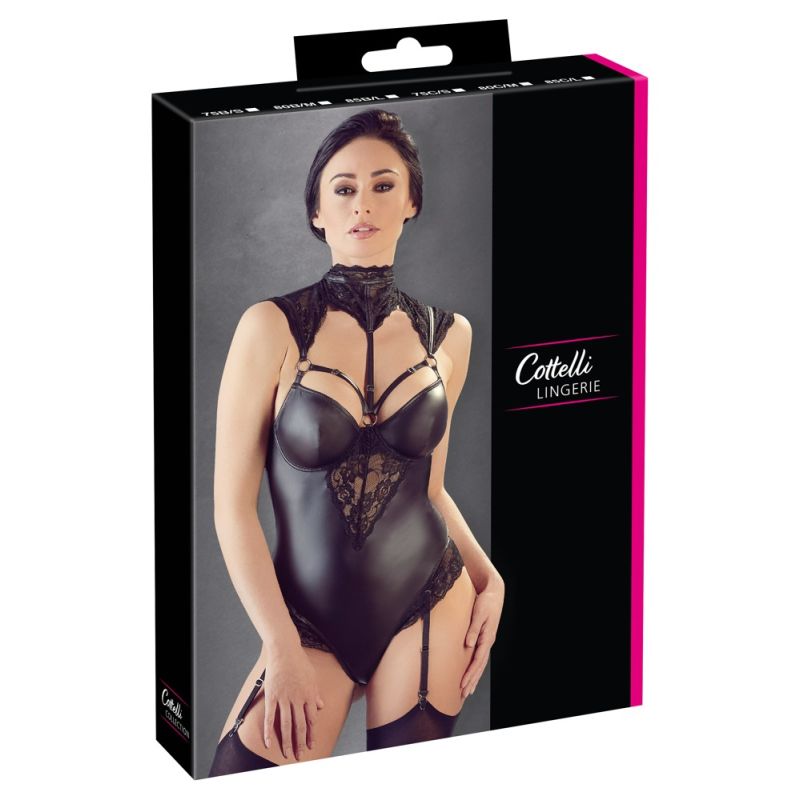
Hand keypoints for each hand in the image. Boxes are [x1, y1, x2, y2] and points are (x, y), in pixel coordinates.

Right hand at [262, 646, 324, 761]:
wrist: (285, 650)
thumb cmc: (299, 661)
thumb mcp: (313, 676)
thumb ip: (316, 693)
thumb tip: (321, 706)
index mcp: (309, 695)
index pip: (311, 720)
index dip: (311, 734)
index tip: (310, 745)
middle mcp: (298, 699)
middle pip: (299, 726)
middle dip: (300, 743)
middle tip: (299, 756)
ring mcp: (284, 698)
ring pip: (286, 725)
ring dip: (287, 741)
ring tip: (287, 754)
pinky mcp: (272, 696)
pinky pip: (270, 717)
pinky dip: (269, 731)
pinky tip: (269, 742)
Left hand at [460, 577, 503, 698]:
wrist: (494, 592)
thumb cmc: (486, 602)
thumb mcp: (479, 613)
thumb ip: (473, 628)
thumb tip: (468, 644)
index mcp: (487, 638)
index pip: (477, 660)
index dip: (470, 674)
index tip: (463, 684)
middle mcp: (488, 642)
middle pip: (479, 666)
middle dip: (471, 681)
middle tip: (463, 694)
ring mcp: (487, 641)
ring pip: (480, 664)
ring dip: (474, 677)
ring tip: (467, 690)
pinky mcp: (484, 638)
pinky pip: (479, 657)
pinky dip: (475, 667)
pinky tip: (471, 673)